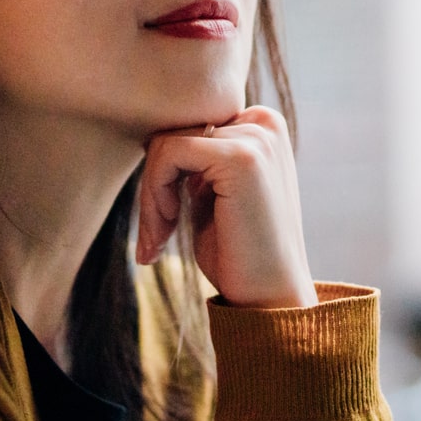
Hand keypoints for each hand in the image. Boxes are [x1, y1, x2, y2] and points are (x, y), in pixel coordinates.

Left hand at [135, 107, 317, 308]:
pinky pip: (168, 153)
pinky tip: (169, 224)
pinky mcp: (241, 157)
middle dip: (154, 186)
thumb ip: (194, 161)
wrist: (270, 296)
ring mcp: (257, 138)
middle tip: (154, 237)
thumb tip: (149, 135)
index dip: (166, 171)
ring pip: (166, 144)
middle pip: (175, 131)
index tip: (160, 219)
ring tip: (158, 238)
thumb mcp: (213, 193)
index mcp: (262, 127)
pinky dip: (155, 193)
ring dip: (151, 195)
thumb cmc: (238, 252)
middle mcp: (264, 123)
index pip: (189, 125)